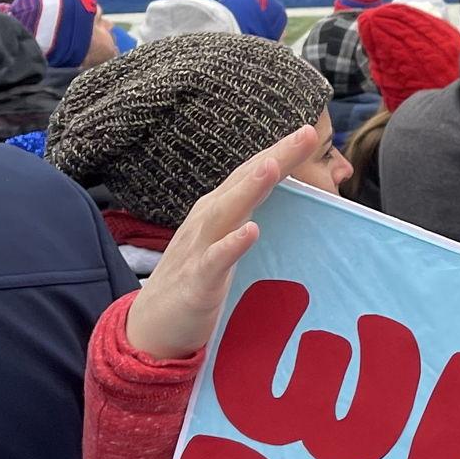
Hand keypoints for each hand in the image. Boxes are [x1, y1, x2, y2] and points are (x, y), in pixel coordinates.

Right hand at [123, 125, 323, 362]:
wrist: (150, 327)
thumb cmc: (197, 280)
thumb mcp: (227, 244)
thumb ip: (248, 219)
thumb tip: (287, 204)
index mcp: (220, 211)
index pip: (252, 175)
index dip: (280, 153)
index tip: (309, 131)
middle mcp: (208, 221)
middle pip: (243, 182)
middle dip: (275, 157)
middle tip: (306, 133)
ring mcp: (200, 248)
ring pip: (226, 212)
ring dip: (249, 188)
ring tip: (273, 166)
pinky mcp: (196, 281)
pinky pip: (214, 260)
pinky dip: (231, 245)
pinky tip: (250, 231)